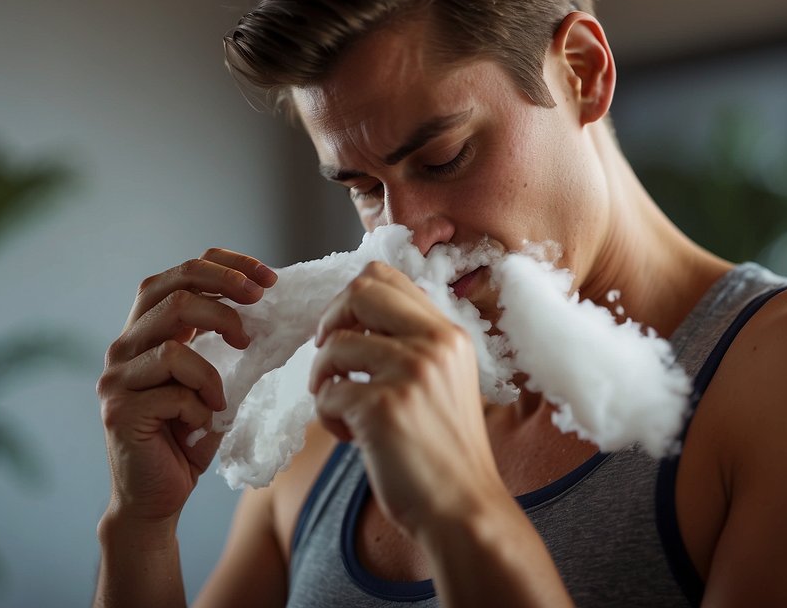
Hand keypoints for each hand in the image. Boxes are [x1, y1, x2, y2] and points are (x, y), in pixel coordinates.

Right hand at [98, 249, 276, 529]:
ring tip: (222, 397)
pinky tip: (202, 425)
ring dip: (213, 371)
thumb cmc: (188, 436)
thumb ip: (218, 342)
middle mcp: (124, 346)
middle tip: (260, 307)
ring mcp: (116, 377)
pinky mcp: (119, 410)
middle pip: (174, 292)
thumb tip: (262, 301)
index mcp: (146, 330)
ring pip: (175, 345)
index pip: (179, 274)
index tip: (267, 279)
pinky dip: (202, 407)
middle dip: (225, 292)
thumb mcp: (210, 378)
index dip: (224, 266)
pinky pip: (175, 393)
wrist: (157, 497)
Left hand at [309, 261, 507, 537]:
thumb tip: (355, 316)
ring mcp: (409, 374)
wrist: (463, 508)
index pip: (386, 277)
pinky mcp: (382, 408)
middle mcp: (434, 344)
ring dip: (322, 380)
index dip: (350, 300)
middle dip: (329, 323)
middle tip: (331, 361)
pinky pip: (327, 394)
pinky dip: (327, 417)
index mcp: (449, 334)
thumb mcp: (444, 381)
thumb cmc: (444, 450)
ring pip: (333, 347)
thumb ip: (414, 344)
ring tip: (342, 409)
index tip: (346, 332)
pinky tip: (353, 438)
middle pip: (358, 292)